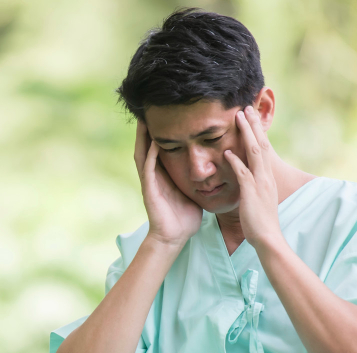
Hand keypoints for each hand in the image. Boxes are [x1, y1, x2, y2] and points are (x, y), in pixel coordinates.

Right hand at [133, 121, 202, 246]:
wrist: (174, 237)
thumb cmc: (184, 217)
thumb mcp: (192, 191)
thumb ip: (196, 178)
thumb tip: (213, 167)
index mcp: (163, 176)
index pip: (159, 149)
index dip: (160, 132)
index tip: (166, 115)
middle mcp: (154, 176)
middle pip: (147, 147)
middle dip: (146, 130)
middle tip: (149, 111)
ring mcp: (150, 183)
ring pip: (143, 155)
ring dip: (143, 139)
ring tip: (145, 121)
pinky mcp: (150, 192)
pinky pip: (149, 170)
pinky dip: (151, 156)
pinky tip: (154, 143)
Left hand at [223, 106, 283, 249]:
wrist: (268, 238)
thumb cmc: (261, 222)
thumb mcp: (259, 199)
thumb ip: (254, 186)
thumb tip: (248, 177)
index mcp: (267, 177)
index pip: (264, 148)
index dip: (257, 132)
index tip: (250, 118)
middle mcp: (266, 176)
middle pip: (261, 144)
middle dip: (253, 126)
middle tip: (246, 108)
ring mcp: (260, 183)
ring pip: (254, 153)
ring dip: (247, 135)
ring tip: (238, 118)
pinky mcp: (251, 193)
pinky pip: (243, 174)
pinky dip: (235, 162)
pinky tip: (227, 153)